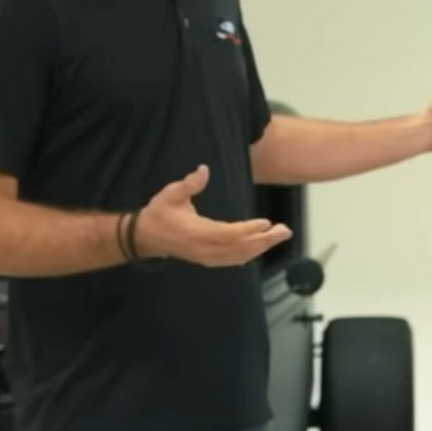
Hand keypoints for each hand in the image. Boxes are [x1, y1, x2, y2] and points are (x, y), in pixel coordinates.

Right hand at [134, 165, 292, 267]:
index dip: (248, 230)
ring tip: (280, 235)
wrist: (146, 237)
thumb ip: (188, 184)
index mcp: (196, 232)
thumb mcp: (170, 194)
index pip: (227, 234)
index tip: (266, 222)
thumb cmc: (160, 213)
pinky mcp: (208, 260)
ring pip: (240, 256)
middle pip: (240, 248)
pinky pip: (234, 260)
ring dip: (262, 247)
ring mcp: (207, 257)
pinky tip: (263, 245)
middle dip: (265, 240)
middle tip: (285, 230)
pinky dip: (251, 254)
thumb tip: (203, 170)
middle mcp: (204, 248)